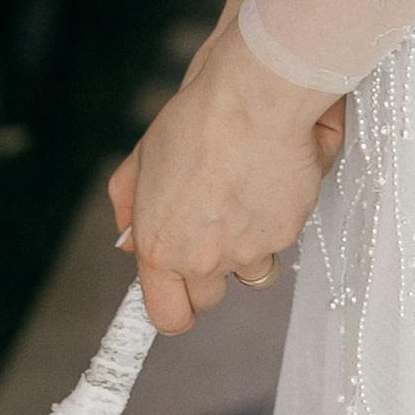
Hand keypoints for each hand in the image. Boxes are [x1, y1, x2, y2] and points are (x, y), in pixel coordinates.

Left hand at [109, 14, 342, 332]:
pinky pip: (279, 240)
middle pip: (210, 297)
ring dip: (248, 247)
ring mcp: (249, 251)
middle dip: (210, 270)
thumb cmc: (195, 121)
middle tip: (212, 225)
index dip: (174, 308)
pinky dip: (276, 216)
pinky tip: (270, 178)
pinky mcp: (286, 233)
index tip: (178, 295)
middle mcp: (204, 259)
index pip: (169, 317)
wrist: (253, 97)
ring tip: (243, 199)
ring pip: (252, 271)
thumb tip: (128, 240)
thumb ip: (130, 207)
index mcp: (161, 248)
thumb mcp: (142, 160)